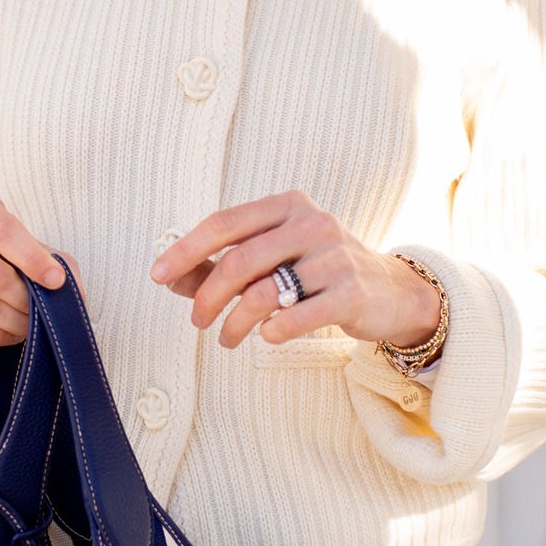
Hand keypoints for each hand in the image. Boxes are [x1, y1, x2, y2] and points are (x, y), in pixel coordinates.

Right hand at [0, 190, 84, 345]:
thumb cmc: (3, 251)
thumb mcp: (31, 245)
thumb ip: (55, 262)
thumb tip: (70, 294)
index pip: (1, 229)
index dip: (32, 258)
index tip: (56, 282)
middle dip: (25, 300)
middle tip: (42, 313)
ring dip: (13, 322)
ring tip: (29, 325)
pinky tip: (8, 333)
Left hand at [148, 190, 440, 350]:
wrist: (389, 292)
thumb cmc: (316, 274)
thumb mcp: (271, 259)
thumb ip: (220, 265)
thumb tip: (168, 276)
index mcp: (287, 205)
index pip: (224, 223)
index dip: (186, 249)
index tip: (157, 275)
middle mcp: (312, 223)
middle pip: (239, 262)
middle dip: (208, 298)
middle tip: (197, 322)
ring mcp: (334, 255)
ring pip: (263, 294)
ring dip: (235, 323)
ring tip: (227, 339)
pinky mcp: (351, 291)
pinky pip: (295, 317)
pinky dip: (272, 331)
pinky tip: (267, 336)